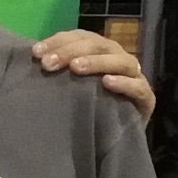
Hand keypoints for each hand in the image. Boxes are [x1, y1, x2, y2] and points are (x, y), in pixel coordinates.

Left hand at [33, 30, 154, 122]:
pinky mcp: (146, 99)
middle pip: (99, 45)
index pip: (80, 37)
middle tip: (49, 64)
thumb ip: (56, 72)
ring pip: (121, 61)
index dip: (59, 41)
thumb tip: (32, 58)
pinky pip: (138, 87)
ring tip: (76, 68)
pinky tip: (107, 83)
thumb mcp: (68, 88)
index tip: (36, 53)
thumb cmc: (86, 109)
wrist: (112, 141)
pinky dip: (124, 83)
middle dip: (72, 51)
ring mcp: (134, 77)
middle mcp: (117, 59)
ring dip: (97, 62)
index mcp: (98, 52)